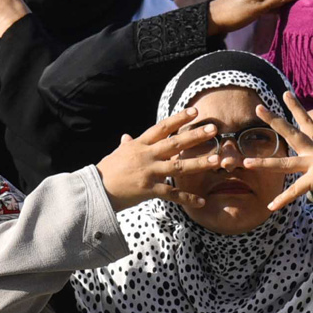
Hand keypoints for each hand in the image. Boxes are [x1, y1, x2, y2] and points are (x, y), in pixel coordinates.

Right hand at [95, 107, 218, 210]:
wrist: (96, 189)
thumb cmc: (107, 170)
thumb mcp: (118, 153)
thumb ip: (127, 145)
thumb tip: (126, 136)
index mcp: (140, 144)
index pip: (162, 127)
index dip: (179, 119)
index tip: (194, 111)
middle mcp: (147, 155)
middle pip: (175, 143)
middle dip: (195, 135)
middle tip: (214, 129)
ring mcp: (149, 172)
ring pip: (178, 166)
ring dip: (199, 163)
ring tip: (217, 160)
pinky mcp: (149, 189)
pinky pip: (172, 194)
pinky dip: (187, 198)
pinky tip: (201, 201)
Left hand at [243, 93, 312, 210]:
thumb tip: (301, 160)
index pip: (307, 122)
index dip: (296, 107)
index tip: (286, 93)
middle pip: (292, 133)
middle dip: (274, 120)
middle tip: (258, 109)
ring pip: (285, 164)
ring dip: (264, 164)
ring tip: (246, 163)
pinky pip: (294, 190)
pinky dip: (282, 200)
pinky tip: (270, 206)